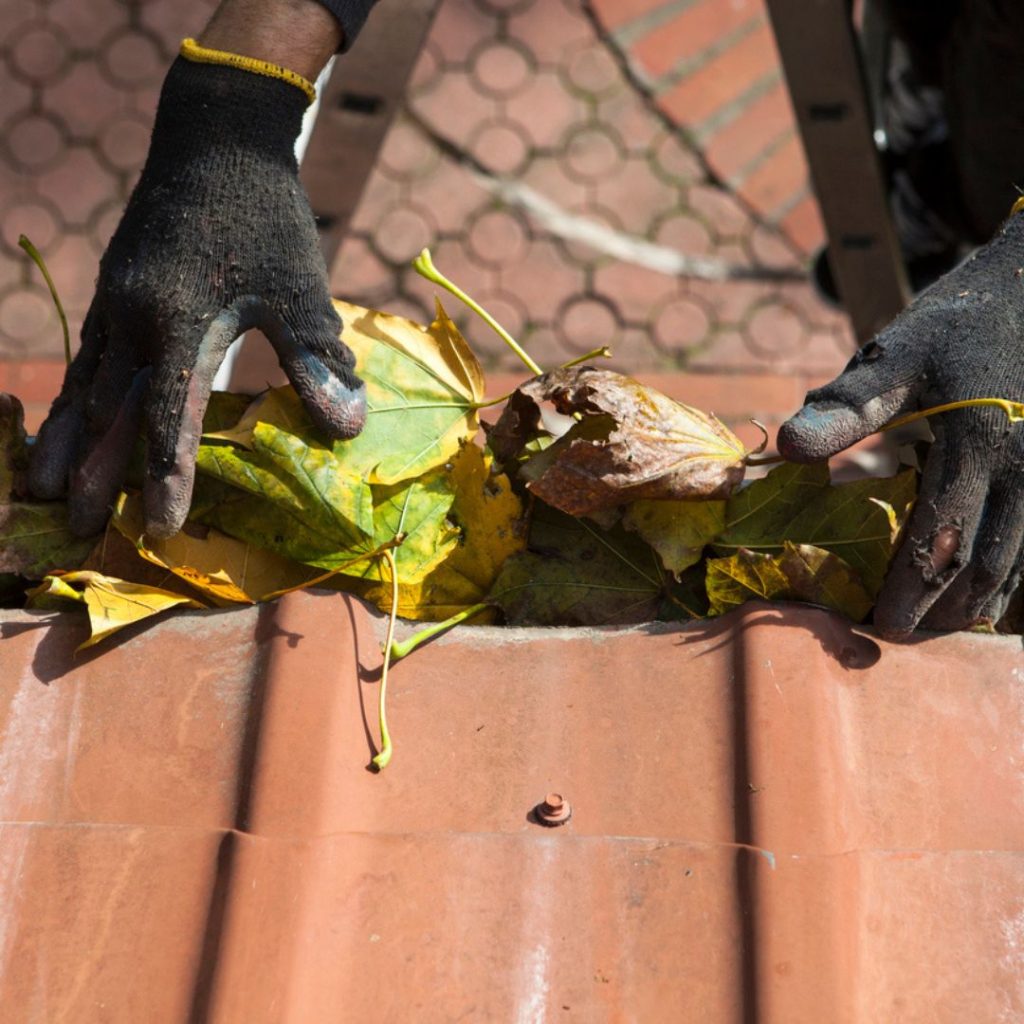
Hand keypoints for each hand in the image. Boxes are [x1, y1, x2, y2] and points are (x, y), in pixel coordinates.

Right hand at [30, 50, 364, 538]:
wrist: (216, 139)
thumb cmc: (265, 217)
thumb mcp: (299, 288)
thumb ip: (316, 360)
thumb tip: (347, 429)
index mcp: (177, 322)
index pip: (169, 420)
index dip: (166, 478)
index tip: (162, 529)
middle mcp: (132, 319)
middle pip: (110, 413)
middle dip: (95, 474)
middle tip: (77, 531)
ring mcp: (114, 303)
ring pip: (85, 386)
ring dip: (67, 441)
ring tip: (43, 487)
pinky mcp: (113, 291)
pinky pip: (87, 358)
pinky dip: (75, 398)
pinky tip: (69, 419)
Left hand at [779, 216, 1023, 637]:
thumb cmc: (956, 324)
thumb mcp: (896, 353)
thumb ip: (846, 407)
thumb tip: (786, 448)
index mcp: (979, 443)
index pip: (938, 538)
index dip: (907, 589)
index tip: (876, 624)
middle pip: (981, 563)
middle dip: (939, 609)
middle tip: (899, 638)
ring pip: (1018, 561)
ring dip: (977, 602)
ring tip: (938, 630)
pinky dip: (1009, 575)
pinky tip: (982, 596)